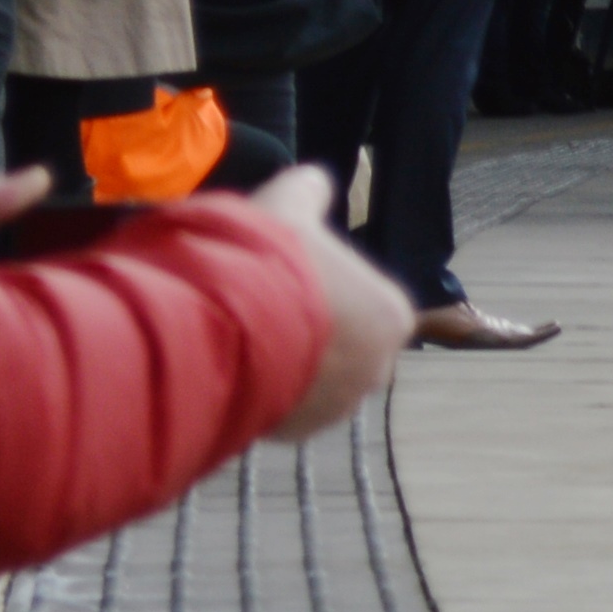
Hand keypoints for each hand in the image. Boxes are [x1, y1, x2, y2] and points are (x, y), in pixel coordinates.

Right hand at [251, 166, 413, 441]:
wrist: (222, 328)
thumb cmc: (270, 261)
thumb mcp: (287, 205)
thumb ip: (307, 190)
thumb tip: (314, 178)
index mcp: (391, 313)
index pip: (362, 299)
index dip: (320, 285)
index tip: (285, 277)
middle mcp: (377, 367)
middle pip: (341, 344)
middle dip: (308, 331)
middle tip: (260, 307)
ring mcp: (336, 407)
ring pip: (311, 380)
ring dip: (285, 363)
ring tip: (241, 336)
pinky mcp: (295, 433)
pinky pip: (281, 409)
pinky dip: (262, 391)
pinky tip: (233, 366)